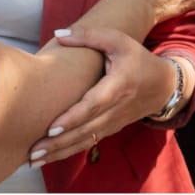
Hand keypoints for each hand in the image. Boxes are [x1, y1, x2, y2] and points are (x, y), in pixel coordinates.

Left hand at [28, 30, 178, 165]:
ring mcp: (113, 123)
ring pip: (84, 141)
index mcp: (118, 86)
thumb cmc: (137, 59)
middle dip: (58, 143)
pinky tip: (50, 157)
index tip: (52, 127)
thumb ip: (89, 36)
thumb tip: (59, 34)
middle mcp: (116, 110)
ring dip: (59, 152)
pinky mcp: (110, 130)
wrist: (162, 86)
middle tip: (33, 152)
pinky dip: (68, 152)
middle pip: (84, 130)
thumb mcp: (118, 40)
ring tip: (35, 160)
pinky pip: (87, 143)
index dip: (73, 118)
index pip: (93, 106)